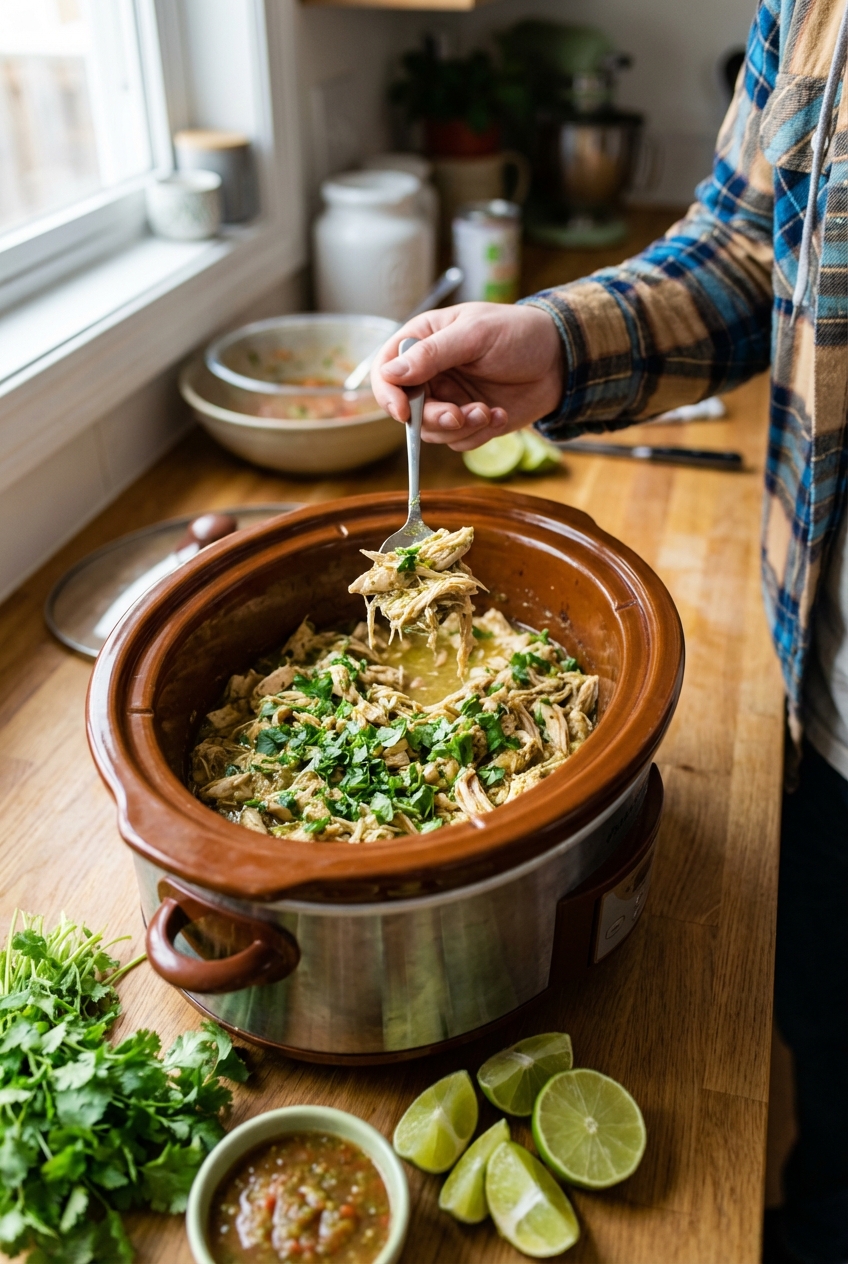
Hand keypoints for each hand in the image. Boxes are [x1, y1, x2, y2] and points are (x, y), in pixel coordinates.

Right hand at [370, 302, 562, 450]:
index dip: (387, 394)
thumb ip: (432, 354)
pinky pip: (459, 441)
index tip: (402, 411)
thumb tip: (390, 373)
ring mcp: (448, 399)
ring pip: (432, 431)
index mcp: (422, 342)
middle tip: (459, 416)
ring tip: (488, 411)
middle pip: (406, 410)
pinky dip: (479, 434)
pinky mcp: (469, 421)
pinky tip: (499, 415)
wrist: (560, 359)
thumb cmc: (518, 333)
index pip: (386, 372)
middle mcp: (430, 373)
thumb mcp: (474, 335)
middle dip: (433, 418)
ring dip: (461, 427)